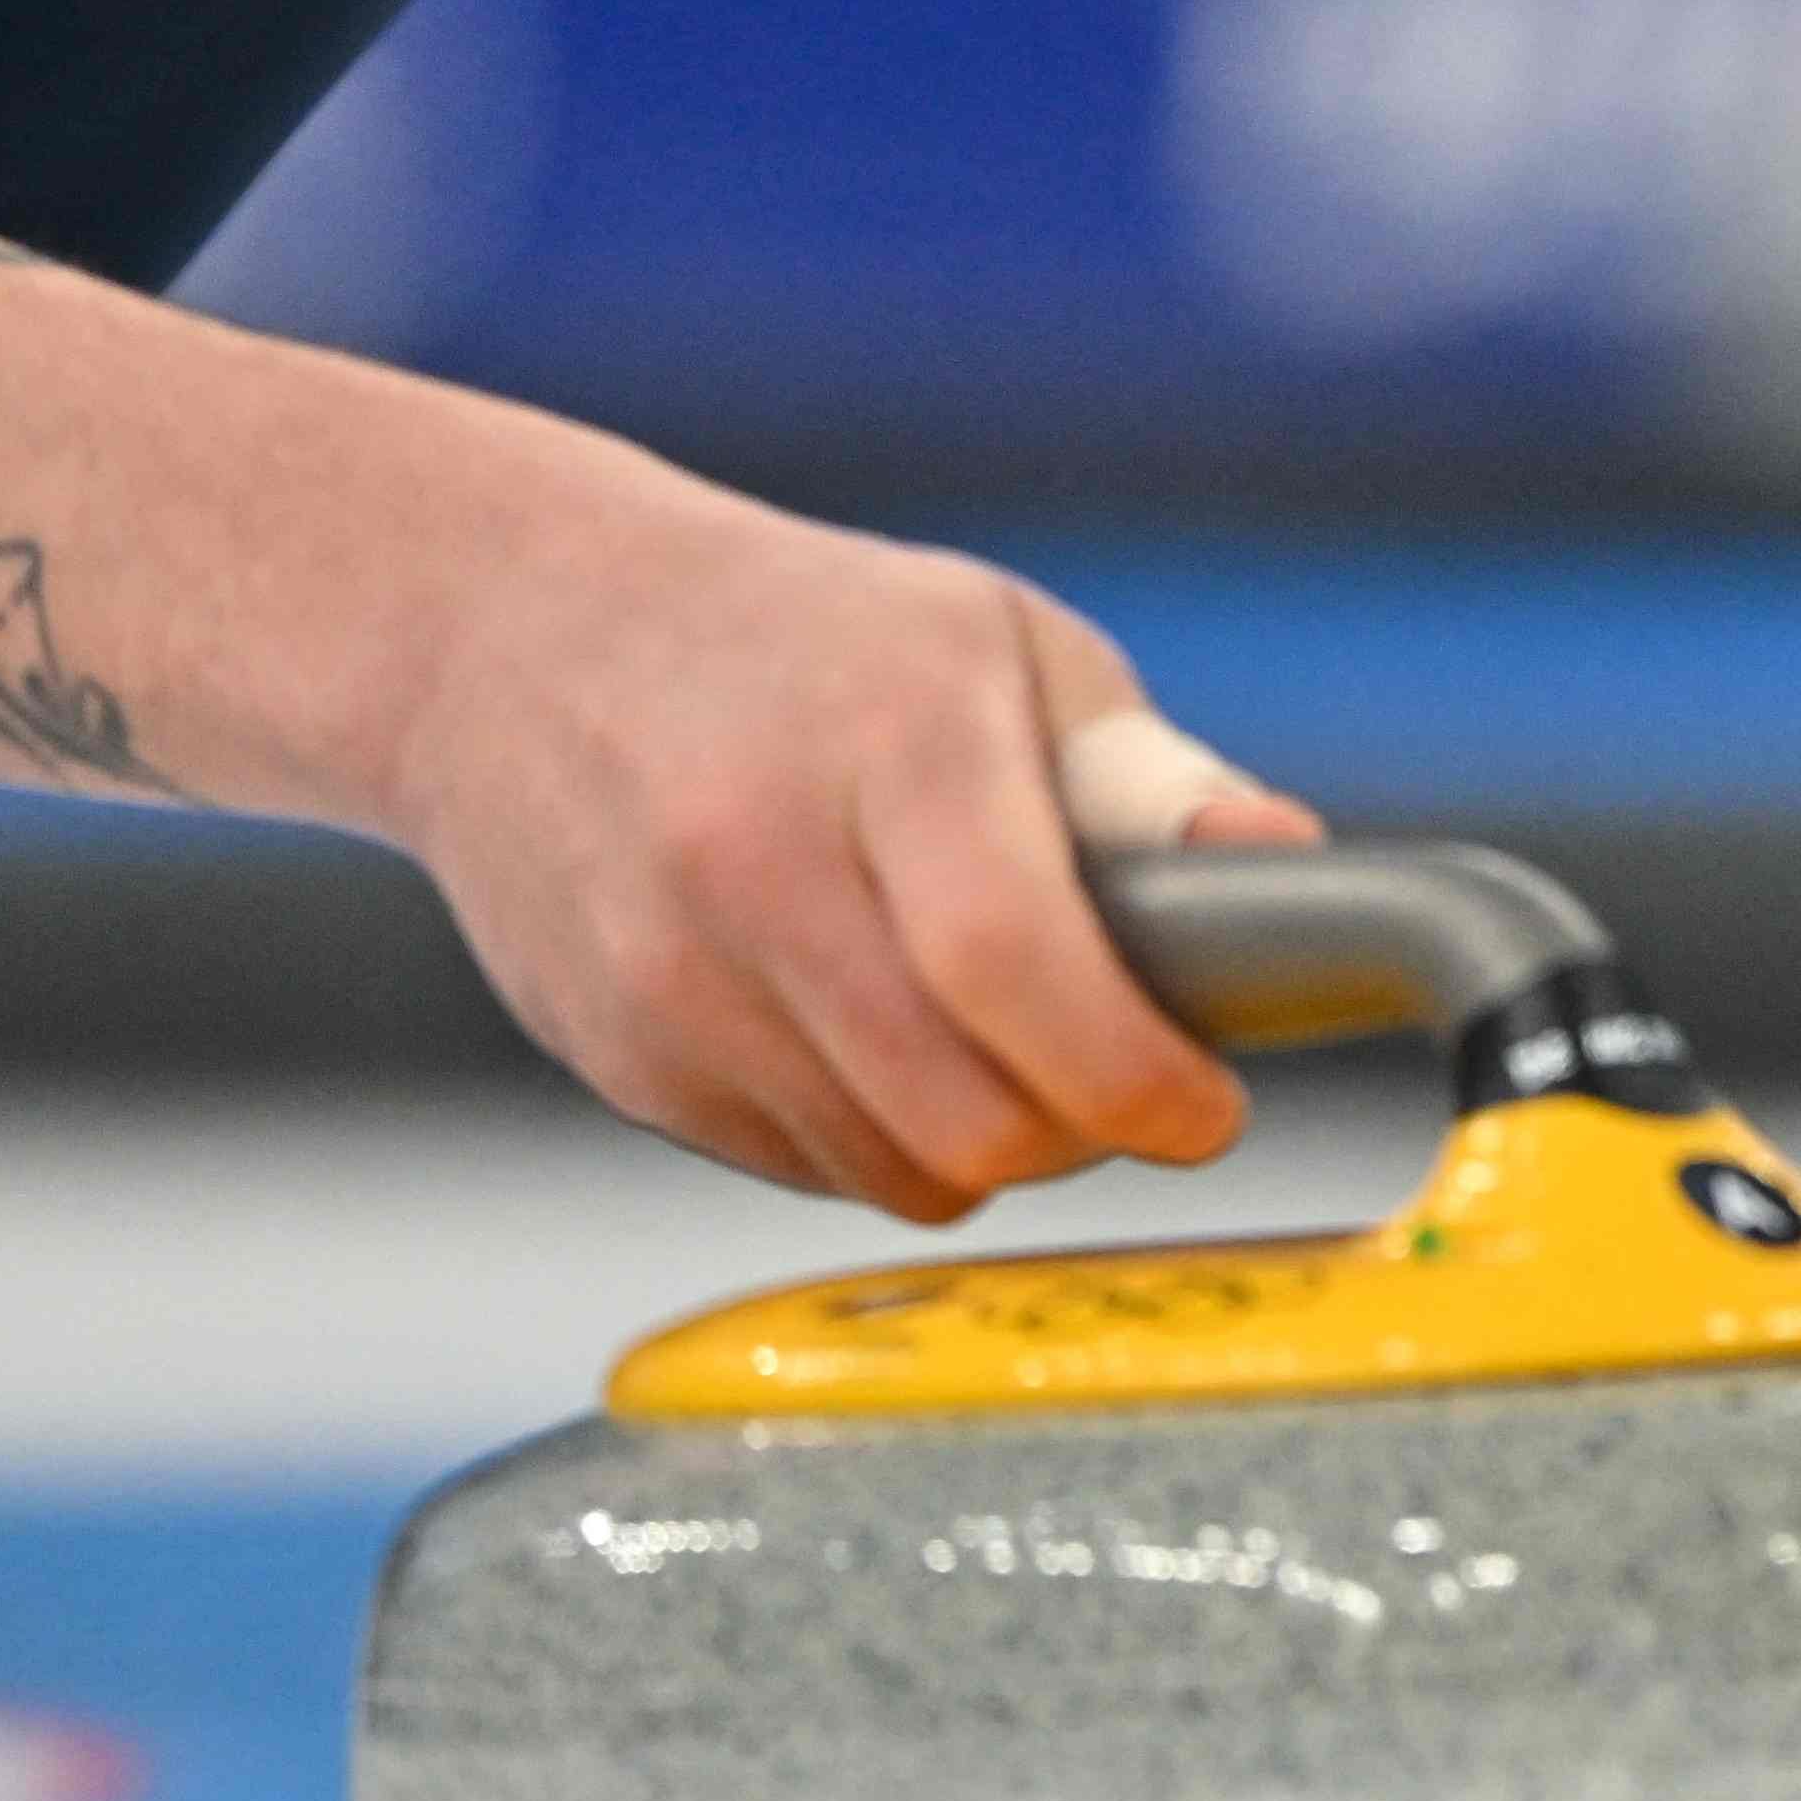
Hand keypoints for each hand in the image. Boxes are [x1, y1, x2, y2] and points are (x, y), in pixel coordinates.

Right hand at [388, 425, 1328, 1212]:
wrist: (507, 632)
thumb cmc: (801, 641)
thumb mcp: (997, 646)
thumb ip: (1147, 783)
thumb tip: (1293, 879)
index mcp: (890, 734)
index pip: (1019, 968)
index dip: (1136, 1078)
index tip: (1201, 1106)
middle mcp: (757, 856)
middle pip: (965, 1116)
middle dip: (1077, 1129)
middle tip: (1115, 1079)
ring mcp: (667, 967)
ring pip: (887, 1168)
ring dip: (976, 1146)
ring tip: (990, 1044)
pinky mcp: (615, 1050)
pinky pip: (795, 1168)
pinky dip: (865, 1137)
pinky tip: (864, 1032)